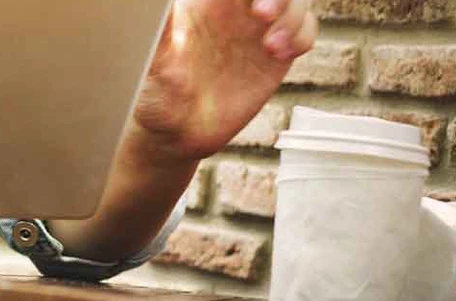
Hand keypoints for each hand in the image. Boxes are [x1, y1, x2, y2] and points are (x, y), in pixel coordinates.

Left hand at [133, 0, 317, 161]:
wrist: (177, 133)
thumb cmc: (154, 95)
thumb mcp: (150, 63)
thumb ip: (159, 34)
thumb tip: (155, 7)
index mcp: (202, 3)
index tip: (247, 2)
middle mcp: (232, 9)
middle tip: (262, 13)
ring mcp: (256, 29)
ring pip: (293, 1)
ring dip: (291, 15)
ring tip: (271, 46)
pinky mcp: (274, 53)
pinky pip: (304, 29)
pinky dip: (302, 35)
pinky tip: (280, 54)